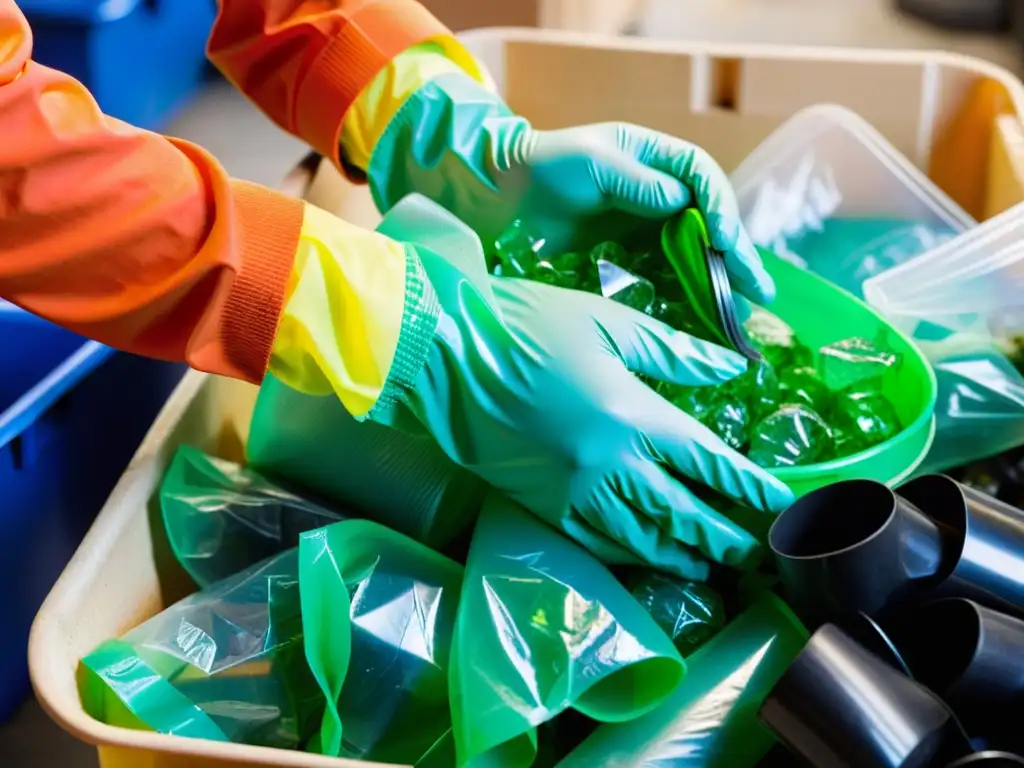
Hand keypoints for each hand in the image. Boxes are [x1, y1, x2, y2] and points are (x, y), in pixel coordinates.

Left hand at [368, 73, 773, 303]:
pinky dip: (683, 299)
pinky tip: (702, 322)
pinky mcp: (623, 260)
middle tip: (761, 289)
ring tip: (744, 315)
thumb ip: (634, 181)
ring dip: (717, 284)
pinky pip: (662, 279)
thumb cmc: (538, 168)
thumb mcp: (587, 163)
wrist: (493, 196)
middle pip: (706, 225)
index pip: (700, 180)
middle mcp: (655, 194)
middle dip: (734, 256)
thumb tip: (680, 202)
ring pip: (690, 257)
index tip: (722, 238)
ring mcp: (641, 229)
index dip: (718, 208)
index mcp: (653, 160)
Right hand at [371, 196, 792, 578]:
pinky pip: (594, 541)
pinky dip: (626, 554)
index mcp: (632, 415)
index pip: (707, 460)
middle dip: (721, 535)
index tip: (779, 504)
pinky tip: (643, 557)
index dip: (747, 485)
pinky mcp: (540, 503)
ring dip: (679, 555)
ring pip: (639, 538)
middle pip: (681, 512)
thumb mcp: (609, 324)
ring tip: (705, 567)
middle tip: (753, 552)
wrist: (445, 353)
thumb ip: (674, 352)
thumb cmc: (528, 324)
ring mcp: (573, 491)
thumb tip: (731, 367)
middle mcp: (609, 465)